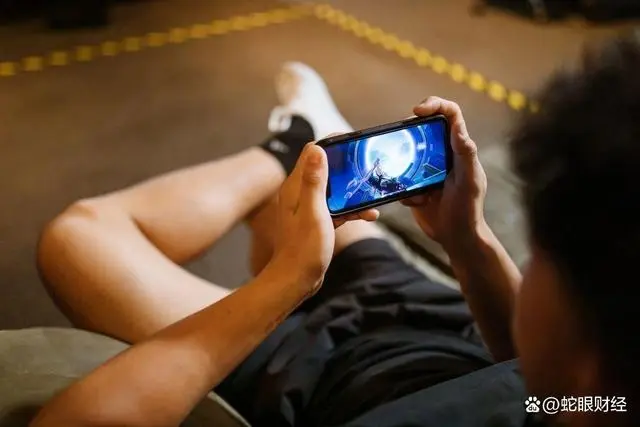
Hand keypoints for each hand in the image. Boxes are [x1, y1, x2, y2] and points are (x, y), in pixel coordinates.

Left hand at [272, 143, 377, 292]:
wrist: (296, 280)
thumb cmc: (303, 249)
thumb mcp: (313, 211)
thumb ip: (314, 181)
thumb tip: (316, 148)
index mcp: (295, 187)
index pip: (312, 153)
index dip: (332, 144)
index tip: (353, 142)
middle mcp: (300, 194)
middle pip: (326, 170)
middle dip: (347, 168)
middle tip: (368, 167)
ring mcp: (308, 208)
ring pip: (334, 190)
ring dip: (353, 191)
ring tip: (372, 195)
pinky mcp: (317, 221)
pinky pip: (337, 208)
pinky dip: (352, 209)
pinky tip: (369, 215)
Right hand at [403, 97, 487, 257]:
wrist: (456, 237)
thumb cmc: (469, 209)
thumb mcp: (470, 182)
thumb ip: (466, 155)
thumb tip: (459, 129)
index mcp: (458, 147)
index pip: (449, 113)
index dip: (434, 104)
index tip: (416, 112)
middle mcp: (442, 153)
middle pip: (421, 128)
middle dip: (409, 137)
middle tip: (402, 147)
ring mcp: (426, 168)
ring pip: (405, 153)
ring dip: (404, 168)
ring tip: (418, 188)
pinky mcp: (413, 184)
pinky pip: (399, 178)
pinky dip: (403, 189)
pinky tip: (418, 202)